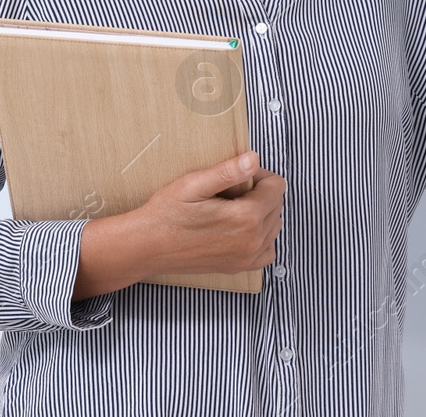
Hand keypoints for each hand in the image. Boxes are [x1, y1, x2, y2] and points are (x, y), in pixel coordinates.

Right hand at [73, 151, 284, 297]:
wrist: (147, 247)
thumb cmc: (167, 214)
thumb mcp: (194, 184)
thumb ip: (228, 172)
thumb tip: (254, 159)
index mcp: (245, 217)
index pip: (277, 187)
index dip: (261, 175)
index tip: (242, 175)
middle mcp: (252, 240)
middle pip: (277, 206)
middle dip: (261, 193)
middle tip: (234, 190)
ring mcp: (246, 257)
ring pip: (274, 227)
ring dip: (262, 214)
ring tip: (234, 208)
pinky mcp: (238, 267)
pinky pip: (266, 251)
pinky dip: (260, 238)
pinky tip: (240, 229)